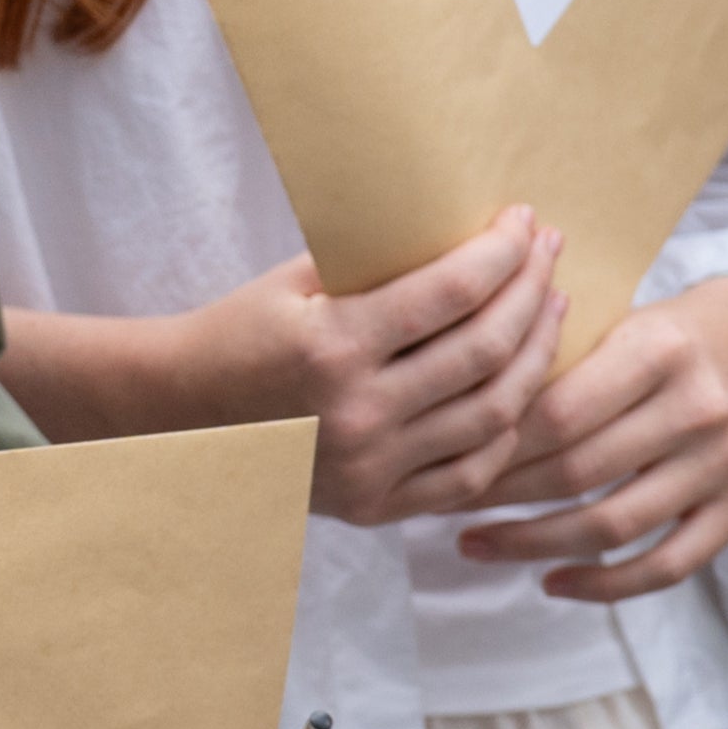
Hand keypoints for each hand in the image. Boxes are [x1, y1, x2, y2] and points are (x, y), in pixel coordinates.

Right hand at [184, 208, 564, 522]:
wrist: (178, 415)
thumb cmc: (237, 332)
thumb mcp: (291, 284)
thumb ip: (371, 266)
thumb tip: (459, 233)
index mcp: (330, 347)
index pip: (447, 294)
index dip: (499, 253)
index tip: (523, 222)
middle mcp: (358, 412)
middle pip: (484, 351)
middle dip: (530, 292)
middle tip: (549, 254)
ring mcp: (371, 466)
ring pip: (494, 414)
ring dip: (536, 357)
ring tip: (549, 312)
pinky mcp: (377, 506)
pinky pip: (472, 473)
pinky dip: (507, 429)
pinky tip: (520, 389)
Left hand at [456, 276, 727, 600]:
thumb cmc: (667, 329)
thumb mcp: (618, 314)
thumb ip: (554, 348)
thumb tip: (454, 382)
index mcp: (656, 352)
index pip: (556, 412)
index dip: (490, 442)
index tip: (436, 454)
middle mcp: (695, 411)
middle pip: (575, 471)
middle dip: (495, 493)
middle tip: (435, 502)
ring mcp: (722, 467)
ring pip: (613, 525)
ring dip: (533, 543)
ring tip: (472, 544)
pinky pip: (669, 565)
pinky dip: (608, 584)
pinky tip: (552, 583)